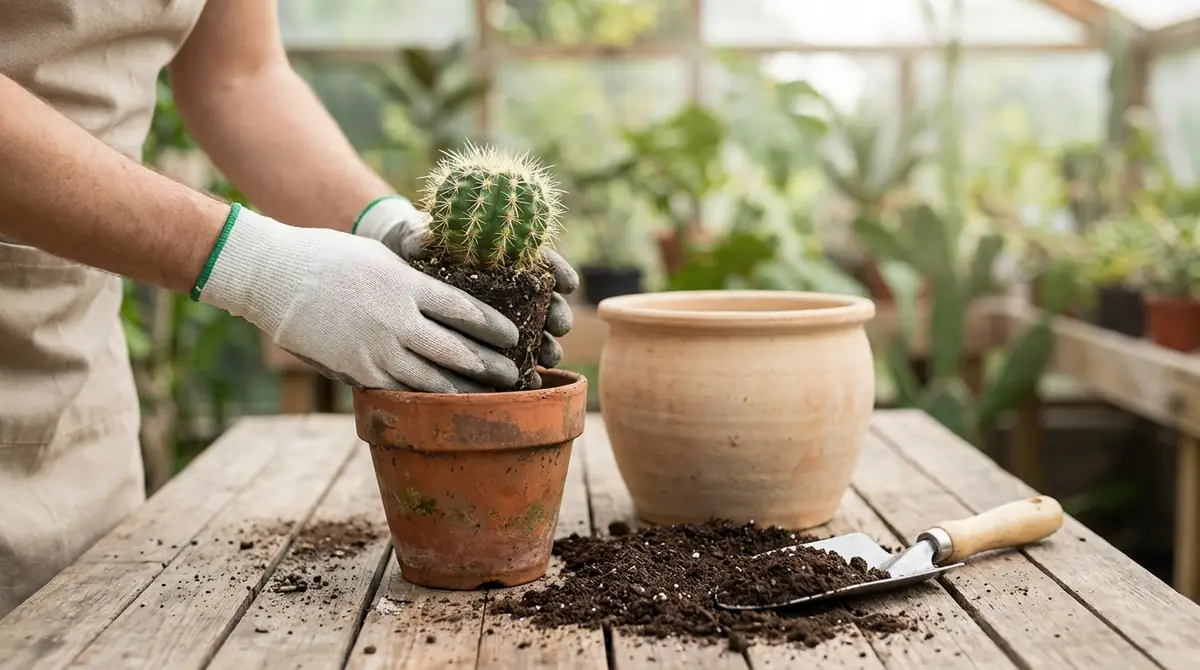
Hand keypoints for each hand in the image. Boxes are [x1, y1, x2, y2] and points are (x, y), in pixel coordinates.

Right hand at [194, 204, 521, 392]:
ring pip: (430, 378)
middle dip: (488, 366)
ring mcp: (374, 347)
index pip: (463, 309)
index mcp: (405, 284)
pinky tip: (442, 406)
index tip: (514, 336)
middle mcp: (395, 319)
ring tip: (486, 398)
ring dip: (462, 390)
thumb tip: (448, 300)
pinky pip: (397, 389)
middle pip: (454, 349)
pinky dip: (423, 399)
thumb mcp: (380, 257)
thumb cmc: (329, 258)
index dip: (493, 326)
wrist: (273, 275)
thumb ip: (414, 281)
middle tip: (513, 376)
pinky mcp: (355, 368)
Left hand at [353, 195, 576, 368]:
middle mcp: (508, 283)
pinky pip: (511, 353)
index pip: (538, 258)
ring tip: (550, 359)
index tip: (567, 284)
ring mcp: (500, 311)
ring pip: (535, 328)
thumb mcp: (415, 237)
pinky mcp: (485, 338)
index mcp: (499, 253)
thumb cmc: (413, 244)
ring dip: (548, 343)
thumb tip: (418, 246)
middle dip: (558, 313)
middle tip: (560, 327)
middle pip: (545, 297)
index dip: (557, 269)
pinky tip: (533, 378)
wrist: (400, 268)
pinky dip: (525, 365)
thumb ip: (418, 239)